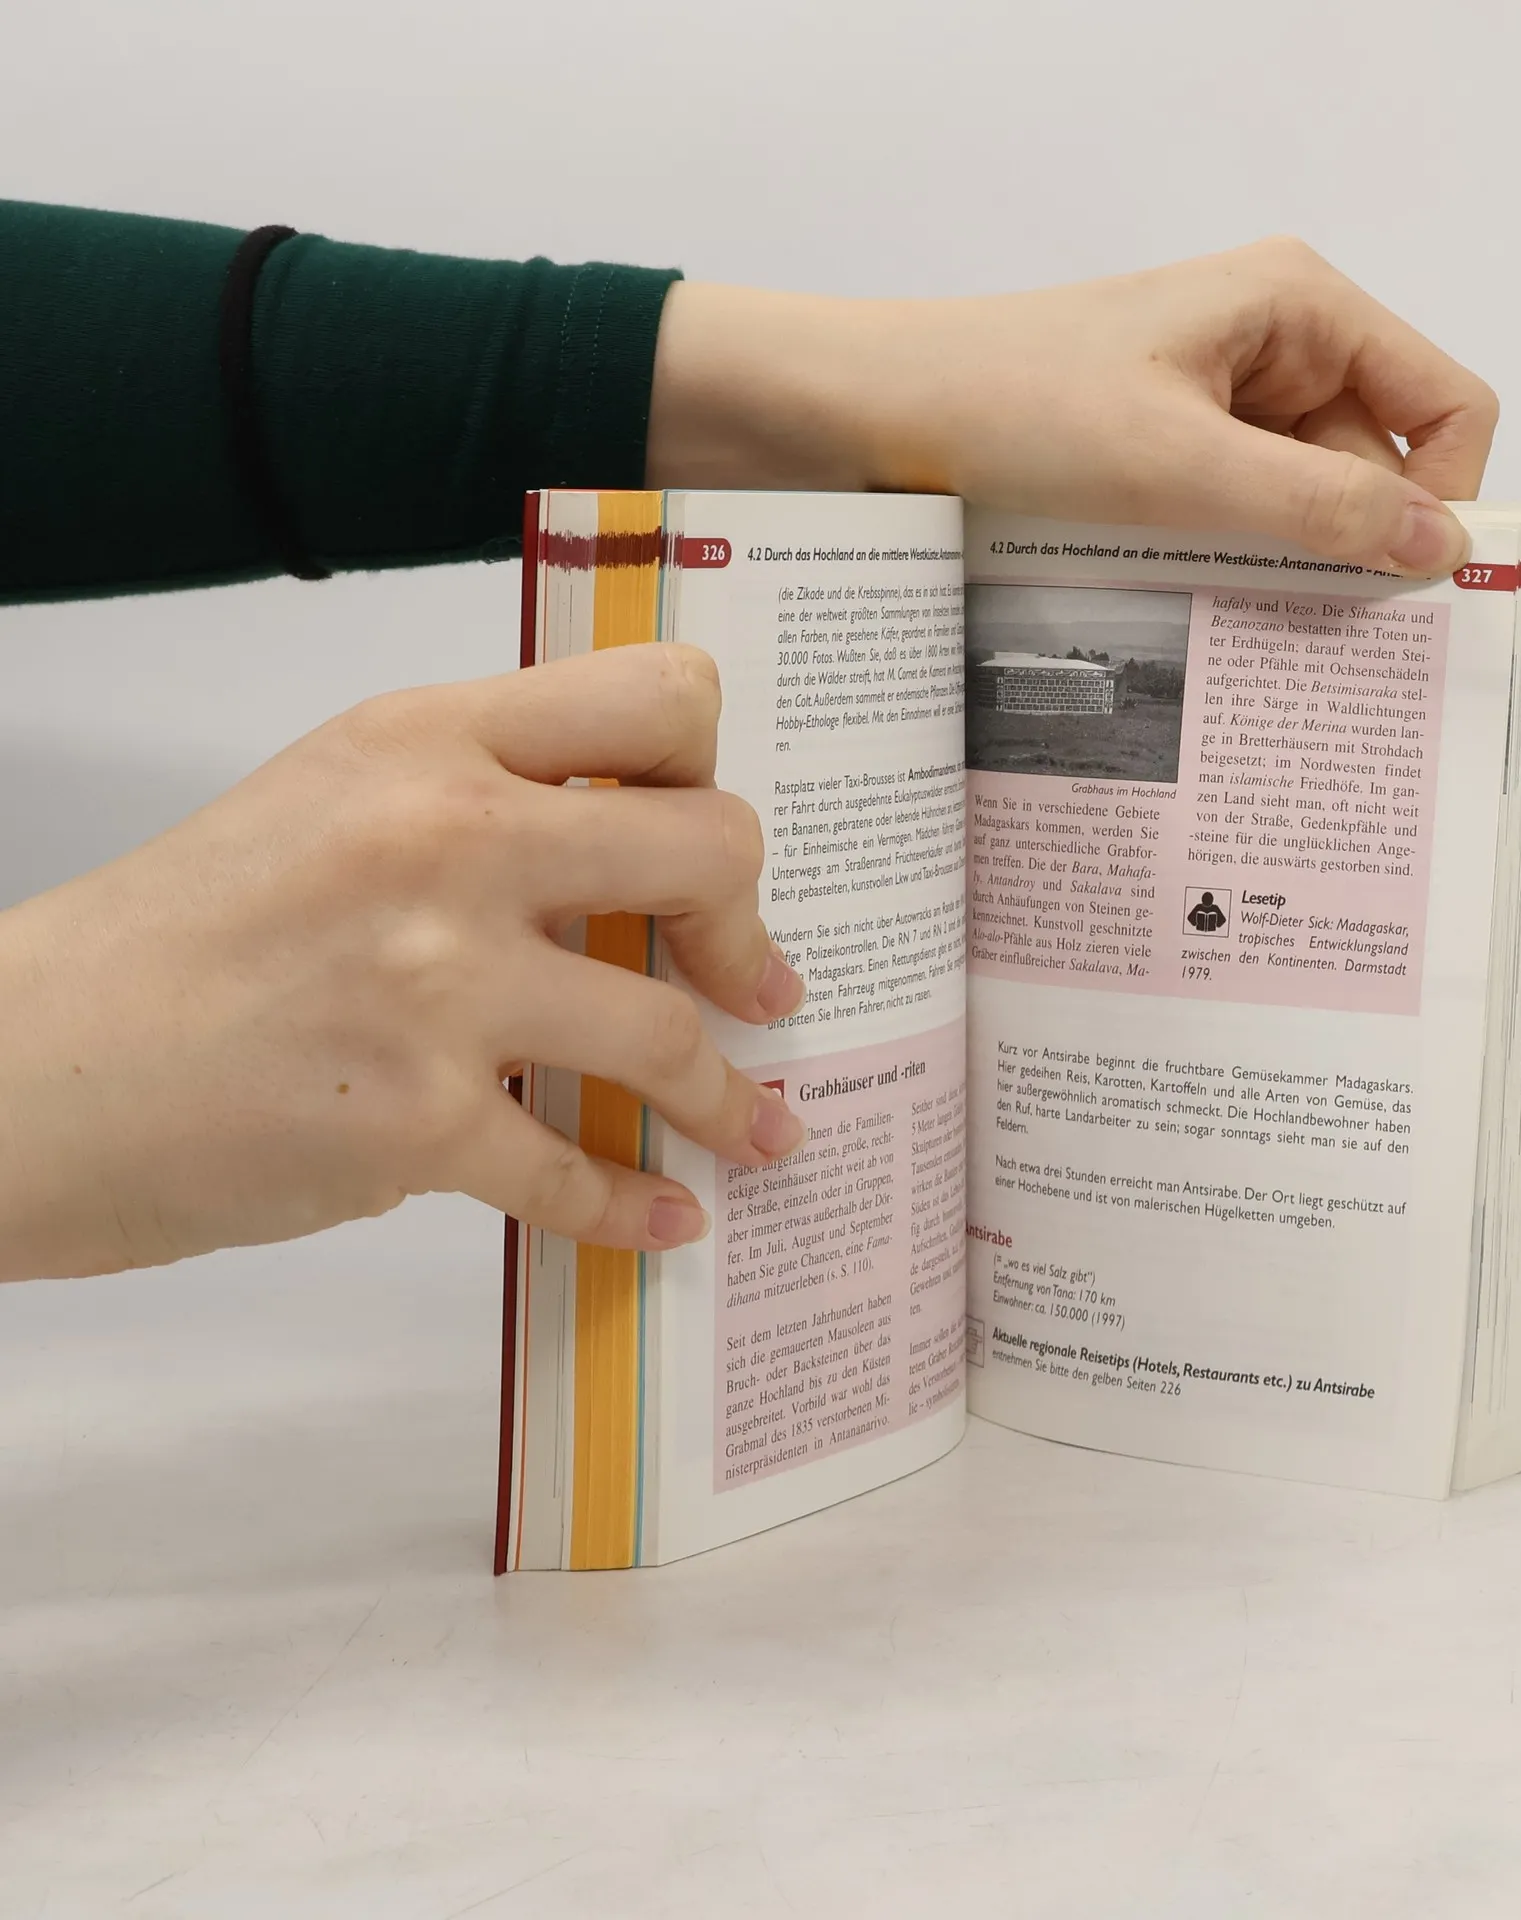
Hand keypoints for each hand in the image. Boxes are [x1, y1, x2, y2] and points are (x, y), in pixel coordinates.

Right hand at [0, 646, 807, 1281]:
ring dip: (729, 1095)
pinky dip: (632, 1206)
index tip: (711, 850)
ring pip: (667, 1029)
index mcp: (430, 739)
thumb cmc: (187, 931)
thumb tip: (638, 854)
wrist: (32, 1069)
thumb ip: (482, 796)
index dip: (716, 770)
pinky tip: (663, 1218)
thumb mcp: (333, 799)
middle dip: (750, 931)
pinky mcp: (412, 1119)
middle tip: (758, 987)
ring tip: (758, 1128)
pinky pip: (574, 1169)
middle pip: (709, 849)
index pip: (660, 698)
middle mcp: (447, 838)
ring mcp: (435, 982)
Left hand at [647, 237, 1497, 576]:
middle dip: (1352, 551)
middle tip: (1313, 647)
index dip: (1445, 497)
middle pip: (1374, 467)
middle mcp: (1271, 349)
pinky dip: (1225, 568)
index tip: (1407, 596)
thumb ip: (1319, 509)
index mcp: (1300, 308)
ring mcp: (1213, 406)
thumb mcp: (1179, 463)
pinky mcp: (1161, 457)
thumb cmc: (1012, 406)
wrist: (865, 414)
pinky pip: (1233, 522)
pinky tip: (1190, 614)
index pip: (1447, 405)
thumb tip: (1445, 550)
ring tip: (1231, 632)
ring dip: (1280, 570)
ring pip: (1299, 507)